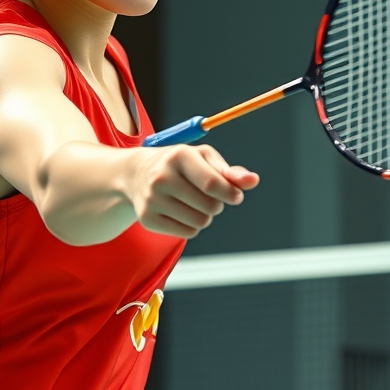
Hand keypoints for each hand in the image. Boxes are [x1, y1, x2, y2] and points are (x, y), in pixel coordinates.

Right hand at [130, 144, 258, 237]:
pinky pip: (186, 233)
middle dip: (216, 204)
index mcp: (178, 156)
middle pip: (209, 207)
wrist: (136, 173)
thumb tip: (253, 181)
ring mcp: (152, 199)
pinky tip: (180, 212)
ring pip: (200, 222)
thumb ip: (230, 172)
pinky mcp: (147, 219)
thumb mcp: (204, 159)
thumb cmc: (179, 164)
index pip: (212, 184)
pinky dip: (191, 226)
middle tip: (206, 196)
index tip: (236, 196)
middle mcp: (161, 177)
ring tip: (193, 203)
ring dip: (204, 216)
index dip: (231, 194)